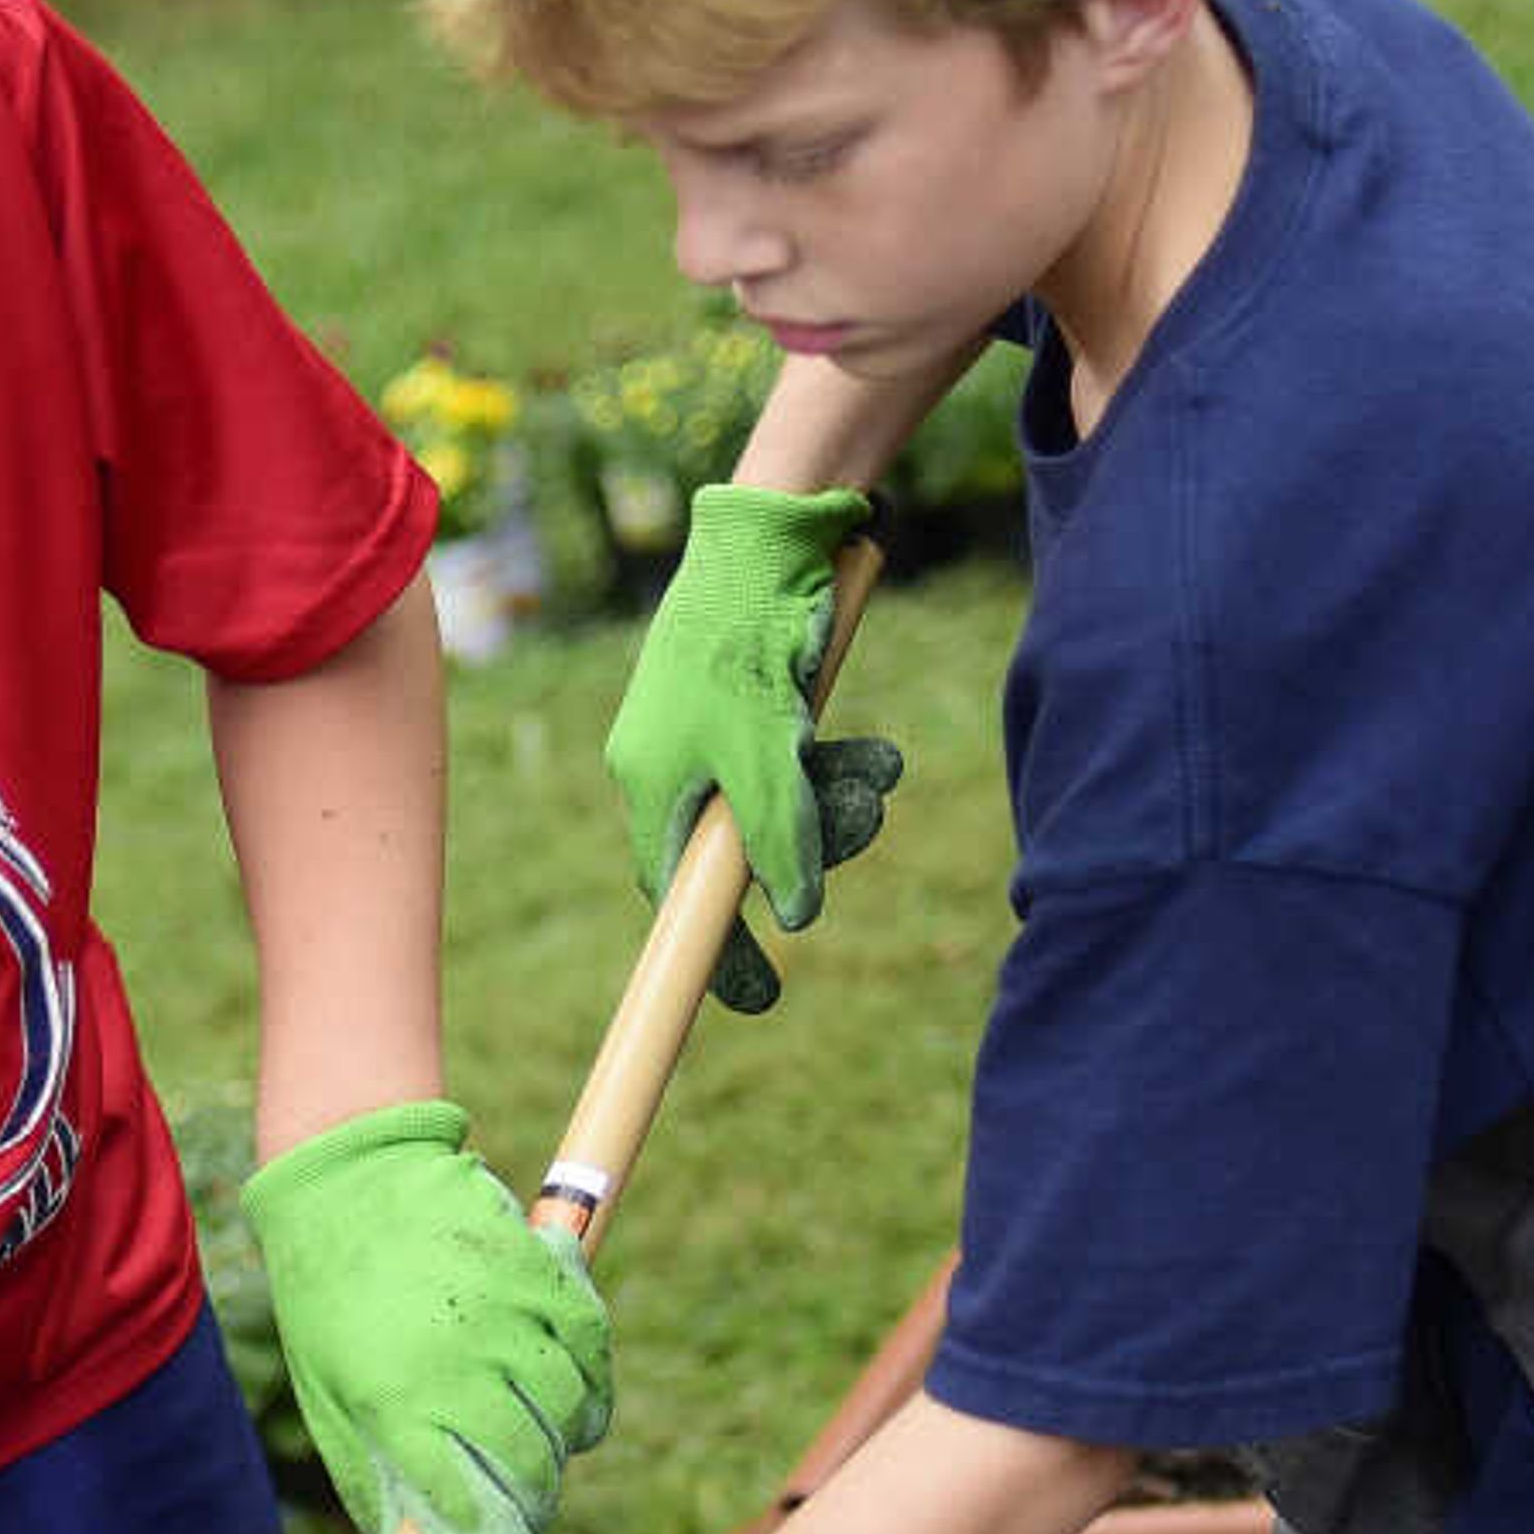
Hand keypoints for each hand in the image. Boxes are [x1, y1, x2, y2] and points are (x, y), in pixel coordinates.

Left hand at [241, 1101, 611, 1533]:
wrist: (352, 1180)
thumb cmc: (329, 1295)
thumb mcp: (323, 1390)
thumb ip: (361, 1466)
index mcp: (392, 1402)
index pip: (462, 1504)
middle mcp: (454, 1365)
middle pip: (525, 1463)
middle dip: (538, 1500)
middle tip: (536, 1507)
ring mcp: (502, 1316)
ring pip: (566, 1408)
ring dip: (569, 1444)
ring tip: (555, 1451)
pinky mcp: (537, 1272)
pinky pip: (591, 1345)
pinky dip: (595, 1383)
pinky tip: (582, 1401)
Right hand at [607, 482, 898, 1010]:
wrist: (769, 532)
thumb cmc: (747, 639)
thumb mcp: (766, 754)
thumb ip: (780, 839)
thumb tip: (793, 917)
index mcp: (651, 782)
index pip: (676, 897)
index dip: (718, 951)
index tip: (760, 1001)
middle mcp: (675, 763)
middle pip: (743, 850)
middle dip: (815, 843)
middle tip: (867, 817)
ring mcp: (714, 732)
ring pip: (783, 803)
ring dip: (842, 798)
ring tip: (882, 769)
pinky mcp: (754, 701)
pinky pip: (798, 761)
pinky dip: (841, 763)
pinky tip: (879, 754)